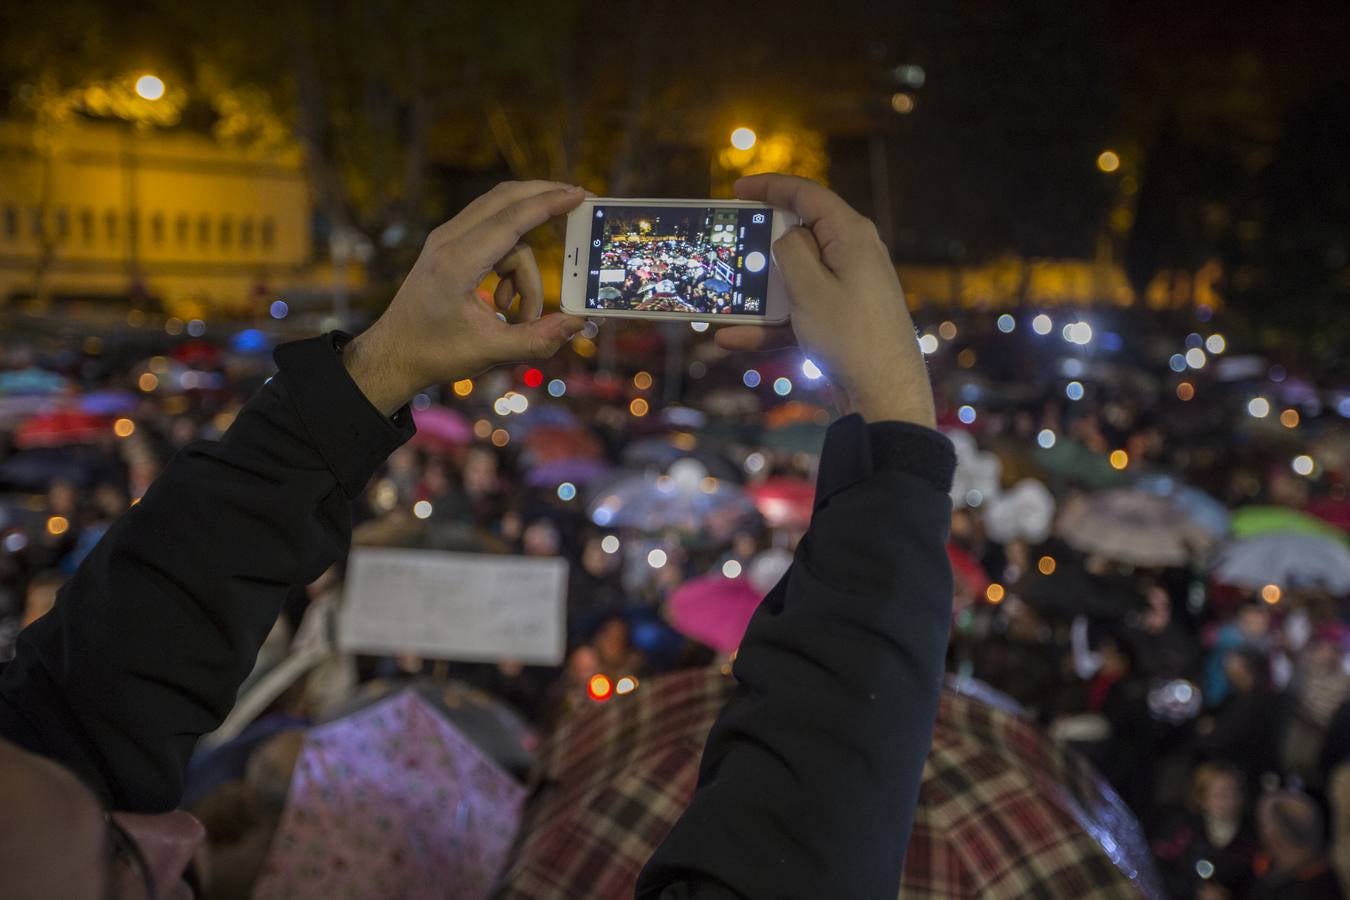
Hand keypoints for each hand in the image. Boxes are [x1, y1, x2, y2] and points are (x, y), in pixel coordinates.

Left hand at [344, 181, 587, 413]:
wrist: (393, 354)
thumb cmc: (434, 353)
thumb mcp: (490, 351)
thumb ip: (537, 339)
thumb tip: (577, 324)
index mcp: (457, 263)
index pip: (511, 219)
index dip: (549, 204)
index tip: (580, 195)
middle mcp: (448, 241)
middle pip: (505, 198)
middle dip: (543, 198)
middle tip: (578, 201)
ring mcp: (445, 240)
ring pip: (504, 227)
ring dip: (524, 267)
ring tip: (520, 313)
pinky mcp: (447, 247)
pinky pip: (492, 240)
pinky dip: (509, 267)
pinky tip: (503, 305)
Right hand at [715, 174, 934, 427]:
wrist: (884, 396)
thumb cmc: (849, 336)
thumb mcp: (809, 288)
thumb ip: (791, 250)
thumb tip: (786, 235)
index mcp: (851, 235)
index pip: (808, 195)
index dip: (771, 187)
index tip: (738, 190)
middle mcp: (855, 254)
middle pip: (801, 235)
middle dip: (762, 243)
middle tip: (730, 243)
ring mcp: (851, 287)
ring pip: (796, 278)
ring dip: (761, 291)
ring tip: (725, 298)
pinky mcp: (845, 317)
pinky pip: (802, 310)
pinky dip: (773, 322)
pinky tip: (734, 339)